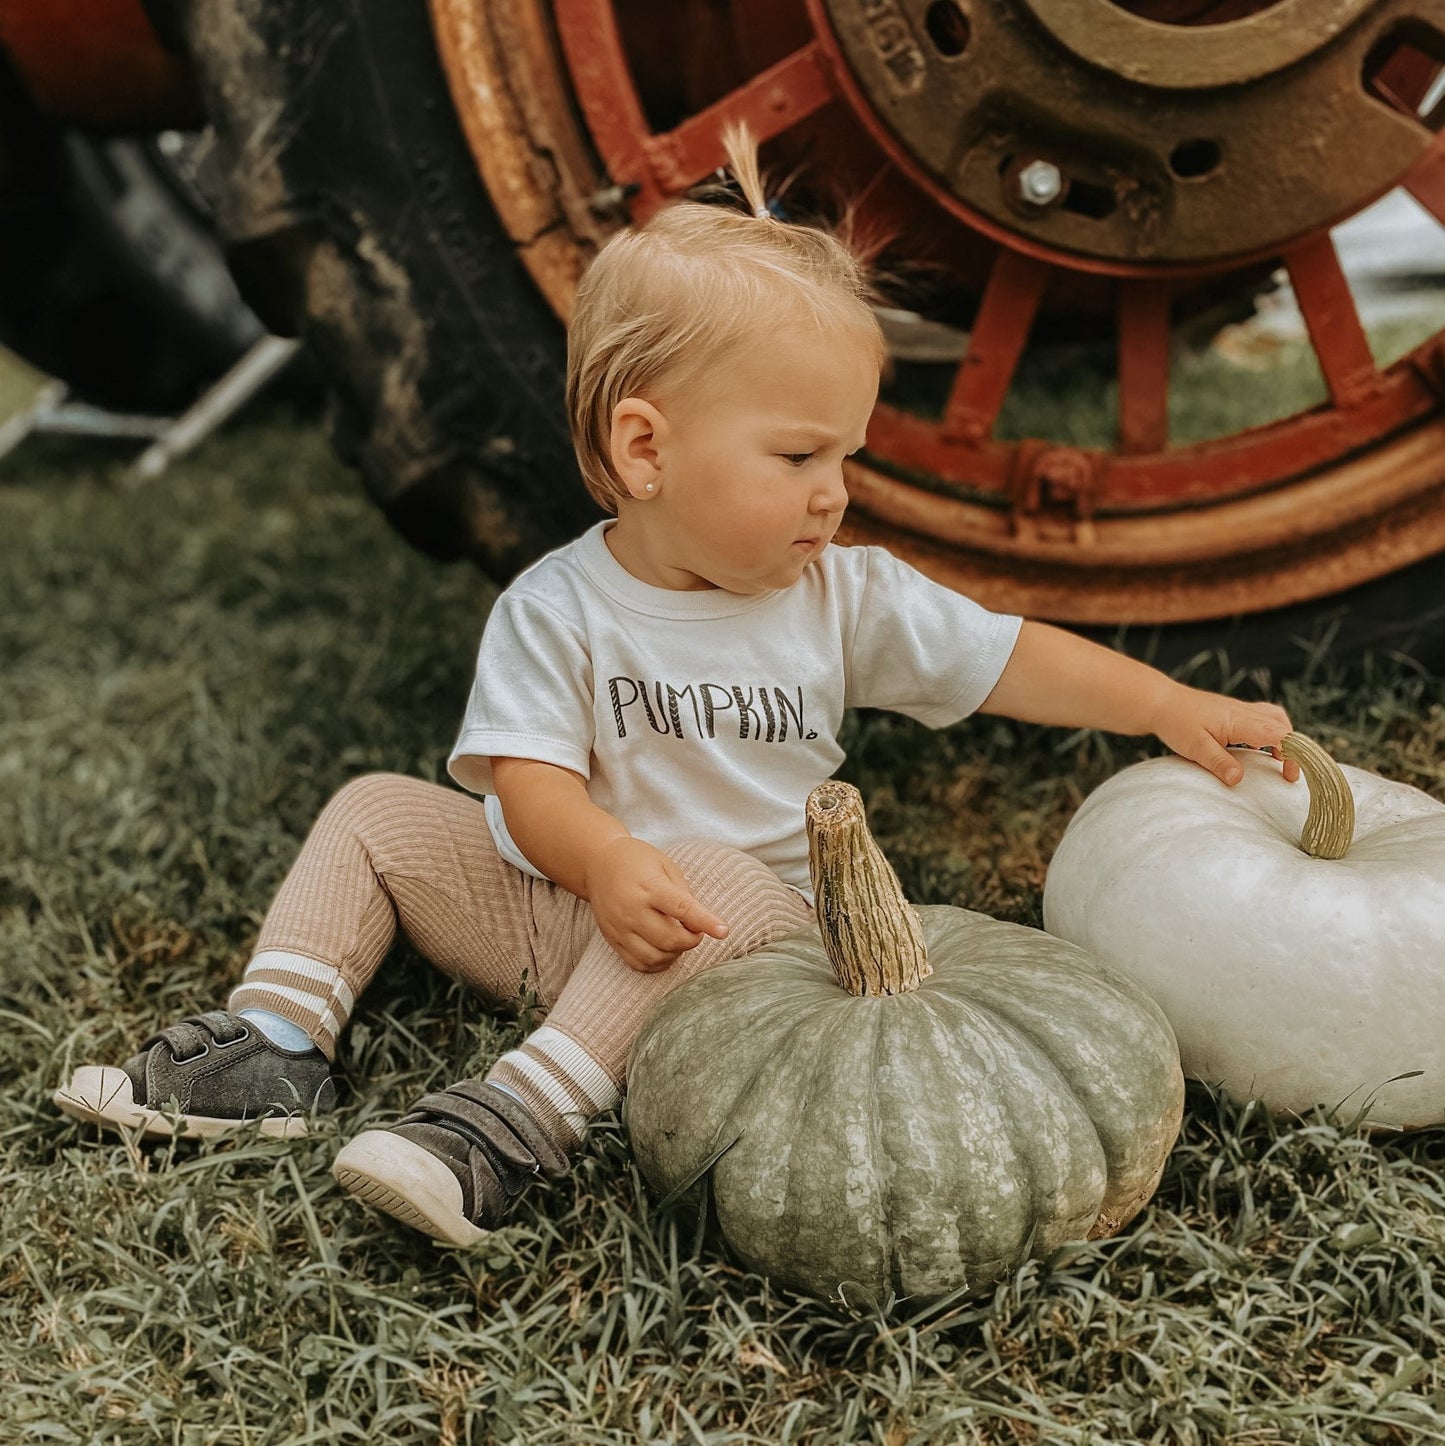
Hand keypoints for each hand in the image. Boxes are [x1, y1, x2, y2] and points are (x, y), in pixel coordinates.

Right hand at [584, 837, 729, 971]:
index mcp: (649, 887)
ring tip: (680, 939)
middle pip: (669, 939)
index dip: (705, 922)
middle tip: (696, 930)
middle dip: (692, 940)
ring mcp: (619, 927)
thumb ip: (684, 893)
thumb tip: (700, 922)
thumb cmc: (638, 861)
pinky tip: (665, 951)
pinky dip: (657, 963)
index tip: (723, 931)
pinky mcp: (612, 939)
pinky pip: (638, 963)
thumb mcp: (665, 865)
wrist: (598, 862)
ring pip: (655, 957)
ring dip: (676, 953)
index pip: (682, 908)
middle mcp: (632, 910)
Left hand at [1146, 683, 1298, 786]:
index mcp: (1240, 720)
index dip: (1292, 753)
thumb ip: (1218, 762)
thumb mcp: (1195, 747)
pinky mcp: (1233, 712)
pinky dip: (1269, 732)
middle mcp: (1244, 712)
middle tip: (1288, 774)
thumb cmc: (1175, 722)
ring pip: (1274, 719)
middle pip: (1282, 725)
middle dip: (1293, 748)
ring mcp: (1239, 710)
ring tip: (1278, 761)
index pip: (1279, 734)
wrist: (1159, 702)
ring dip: (1282, 738)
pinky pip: (1261, 718)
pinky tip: (1259, 749)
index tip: (1291, 775)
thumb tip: (1239, 779)